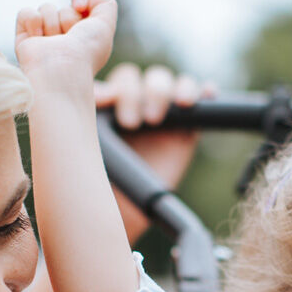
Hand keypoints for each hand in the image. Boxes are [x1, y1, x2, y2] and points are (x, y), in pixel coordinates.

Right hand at [15, 0, 117, 86]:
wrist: (61, 68)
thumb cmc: (86, 50)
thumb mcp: (106, 24)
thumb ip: (105, 3)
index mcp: (84, 37)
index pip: (80, 3)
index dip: (81, 0)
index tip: (80, 7)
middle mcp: (65, 39)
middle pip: (65, 7)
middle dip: (68, 17)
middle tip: (69, 37)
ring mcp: (44, 39)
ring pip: (46, 8)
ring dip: (52, 22)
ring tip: (53, 42)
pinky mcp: (25, 38)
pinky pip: (26, 13)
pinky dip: (32, 21)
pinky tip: (37, 37)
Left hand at [97, 63, 213, 239]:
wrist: (117, 212)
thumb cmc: (93, 178)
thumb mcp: (85, 143)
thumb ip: (90, 114)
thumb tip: (104, 92)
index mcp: (111, 102)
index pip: (123, 80)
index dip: (124, 91)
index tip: (118, 115)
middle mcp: (137, 103)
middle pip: (149, 79)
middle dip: (148, 94)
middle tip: (140, 123)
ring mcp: (164, 115)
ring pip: (174, 84)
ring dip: (176, 89)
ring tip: (176, 108)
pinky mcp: (186, 129)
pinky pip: (201, 102)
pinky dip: (204, 90)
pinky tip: (207, 92)